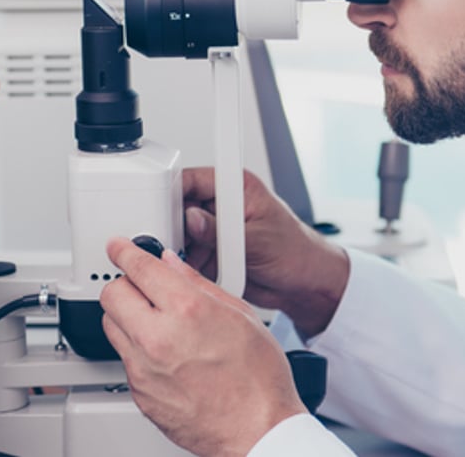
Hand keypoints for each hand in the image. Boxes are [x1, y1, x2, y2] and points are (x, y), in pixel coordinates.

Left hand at [100, 238, 306, 456]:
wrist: (258, 431)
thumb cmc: (259, 380)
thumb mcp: (241, 315)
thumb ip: (199, 284)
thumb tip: (173, 265)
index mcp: (187, 310)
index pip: (139, 267)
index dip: (124, 251)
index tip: (118, 247)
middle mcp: (159, 337)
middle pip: (112, 294)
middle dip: (124, 284)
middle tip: (141, 287)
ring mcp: (144, 368)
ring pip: (111, 326)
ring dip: (126, 316)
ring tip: (153, 321)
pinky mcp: (139, 393)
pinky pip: (124, 359)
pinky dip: (137, 349)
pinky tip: (164, 354)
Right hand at [182, 168, 349, 337]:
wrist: (305, 284)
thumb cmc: (296, 252)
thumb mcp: (259, 240)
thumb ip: (222, 231)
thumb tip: (193, 219)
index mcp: (237, 188)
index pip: (194, 179)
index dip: (173, 189)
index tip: (158, 205)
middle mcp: (222, 206)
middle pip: (180, 207)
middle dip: (172, 225)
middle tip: (165, 240)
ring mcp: (216, 230)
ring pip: (181, 234)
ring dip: (177, 249)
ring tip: (177, 259)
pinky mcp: (212, 253)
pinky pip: (188, 256)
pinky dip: (185, 266)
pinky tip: (186, 272)